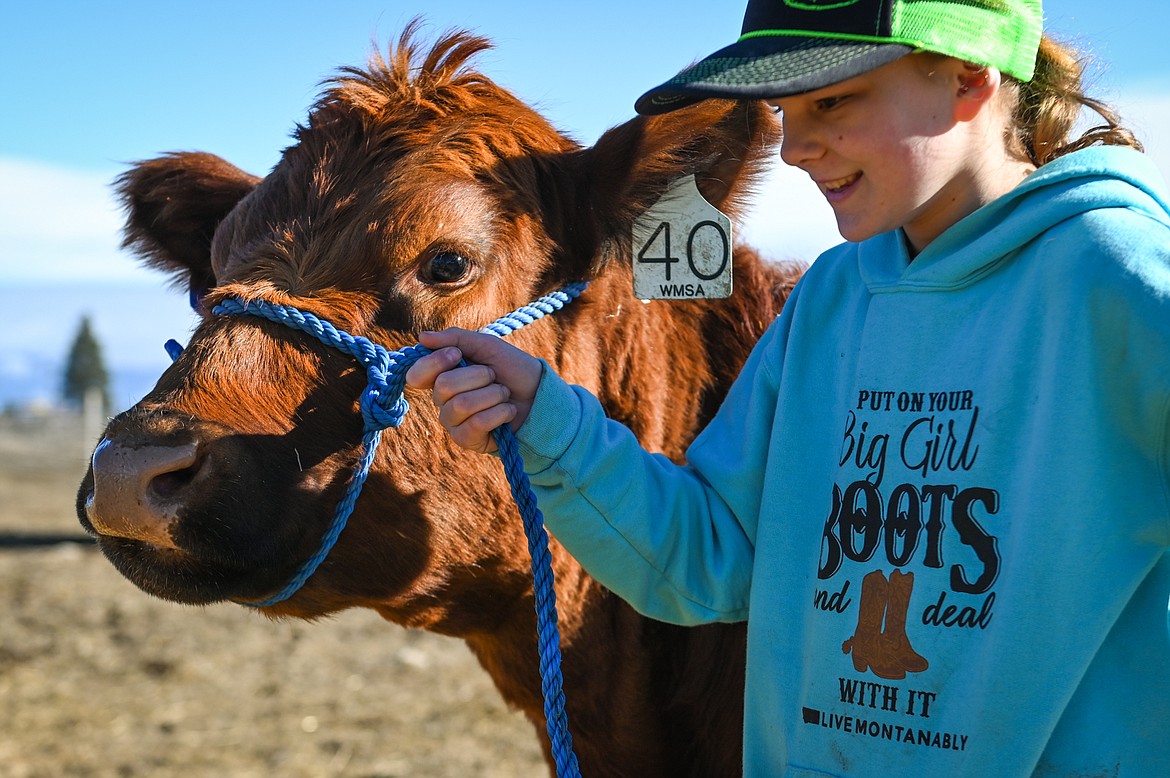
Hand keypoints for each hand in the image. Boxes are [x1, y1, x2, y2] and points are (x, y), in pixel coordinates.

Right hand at [405, 328, 542, 453]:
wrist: (539, 394)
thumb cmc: (512, 369)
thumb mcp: (486, 346)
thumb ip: (455, 338)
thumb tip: (421, 337)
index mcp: (442, 376)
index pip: (416, 375)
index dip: (435, 362)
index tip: (457, 354)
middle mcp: (442, 400)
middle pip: (443, 386)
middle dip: (479, 376)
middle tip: (494, 377)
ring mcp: (453, 422)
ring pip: (461, 405)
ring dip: (492, 395)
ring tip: (504, 394)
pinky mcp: (467, 440)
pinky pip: (476, 424)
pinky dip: (499, 413)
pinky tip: (507, 412)